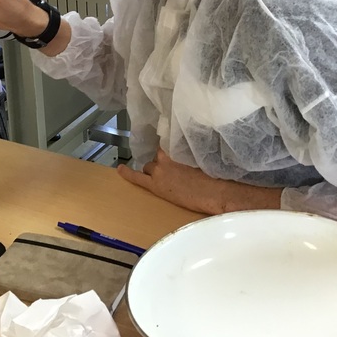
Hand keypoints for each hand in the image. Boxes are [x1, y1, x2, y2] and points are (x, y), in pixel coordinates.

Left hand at [117, 148, 281, 214]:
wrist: (215, 192)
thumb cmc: (215, 175)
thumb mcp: (202, 157)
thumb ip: (191, 151)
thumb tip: (187, 150)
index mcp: (177, 147)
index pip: (166, 143)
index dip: (168, 149)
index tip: (171, 150)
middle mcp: (165, 155)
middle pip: (158, 157)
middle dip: (163, 163)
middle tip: (175, 172)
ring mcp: (158, 170)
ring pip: (150, 167)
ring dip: (155, 171)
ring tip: (167, 180)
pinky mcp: (155, 185)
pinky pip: (137, 177)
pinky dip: (128, 173)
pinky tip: (120, 169)